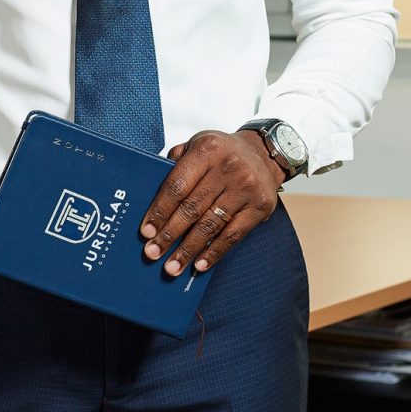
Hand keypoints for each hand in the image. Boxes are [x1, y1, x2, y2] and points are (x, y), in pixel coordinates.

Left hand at [140, 129, 284, 276]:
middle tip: (153, 253)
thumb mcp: (197, 145)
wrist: (264, 153)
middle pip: (192, 208)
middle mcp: (228, 167)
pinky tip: (200, 265)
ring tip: (172, 267)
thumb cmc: (222, 153)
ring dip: (188, 250)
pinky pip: (233, 235)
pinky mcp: (260, 206)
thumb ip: (175, 164)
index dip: (160, 211)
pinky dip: (214, 253)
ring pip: (210, 225)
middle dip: (169, 235)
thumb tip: (151, 195)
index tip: (146, 232)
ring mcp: (246, 188)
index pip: (177, 186)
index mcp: (207, 149)